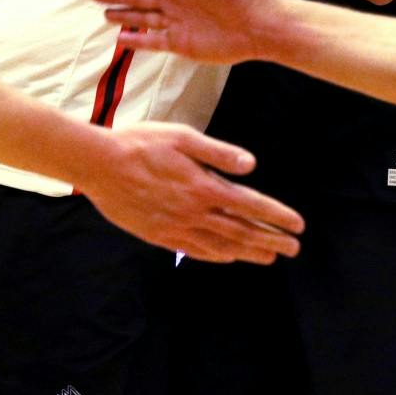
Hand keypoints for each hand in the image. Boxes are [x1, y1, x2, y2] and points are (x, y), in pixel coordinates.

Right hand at [84, 121, 303, 263]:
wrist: (98, 164)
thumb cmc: (140, 143)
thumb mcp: (182, 136)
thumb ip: (218, 152)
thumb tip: (252, 165)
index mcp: (203, 185)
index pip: (250, 204)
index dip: (276, 215)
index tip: (297, 225)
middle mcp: (193, 211)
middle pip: (241, 231)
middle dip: (271, 240)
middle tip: (294, 248)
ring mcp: (176, 227)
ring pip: (221, 245)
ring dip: (249, 252)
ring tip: (270, 257)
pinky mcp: (159, 235)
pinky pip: (195, 250)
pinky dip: (218, 256)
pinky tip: (230, 257)